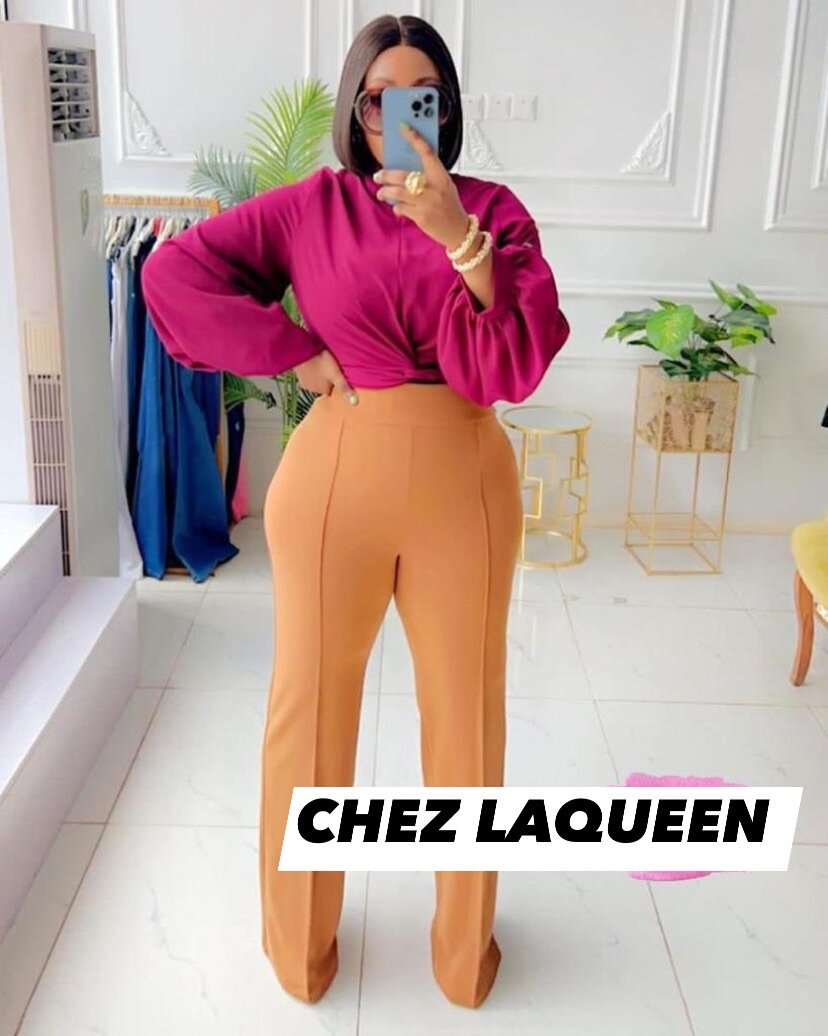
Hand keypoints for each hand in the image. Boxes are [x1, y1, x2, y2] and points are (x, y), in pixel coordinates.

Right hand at [294, 348, 357, 400]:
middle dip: (326, 380)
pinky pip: (306, 374)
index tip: (337, 376)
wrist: (302, 352)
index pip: (331, 391)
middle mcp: (312, 390)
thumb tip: (355, 403)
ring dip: (317, 375)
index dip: (335, 384)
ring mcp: (304, 382)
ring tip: (321, 364)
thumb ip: (345, 388)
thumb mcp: (336, 375)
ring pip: (314, 380)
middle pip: (322, 386)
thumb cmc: (321, 363)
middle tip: (330, 368)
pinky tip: (312, 362)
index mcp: (323, 391)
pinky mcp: (298, 374)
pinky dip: (310, 370)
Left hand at [374, 123, 470, 251]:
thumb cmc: (450, 207)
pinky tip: (398, 208)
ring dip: (385, 192)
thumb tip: (406, 165)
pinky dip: (396, 208)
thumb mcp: (445, 186)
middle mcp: (434, 187)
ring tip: (381, 193)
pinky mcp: (421, 216)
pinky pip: (401, 208)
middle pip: (402, 175)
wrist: (458, 230)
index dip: (414, 137)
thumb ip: (429, 175)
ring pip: (397, 192)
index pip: (427, 151)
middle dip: (386, 175)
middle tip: (378, 175)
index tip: (403, 127)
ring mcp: (427, 202)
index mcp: (441, 175)